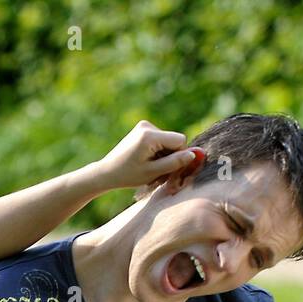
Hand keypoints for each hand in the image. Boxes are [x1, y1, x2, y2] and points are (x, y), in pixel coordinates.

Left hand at [88, 120, 204, 191]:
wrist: (106, 172)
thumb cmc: (128, 175)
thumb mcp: (153, 172)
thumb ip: (175, 163)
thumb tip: (196, 154)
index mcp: (149, 135)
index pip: (180, 140)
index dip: (179, 156)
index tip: (171, 170)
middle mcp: (147, 126)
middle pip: (174, 141)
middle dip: (171, 157)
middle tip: (159, 174)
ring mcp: (143, 126)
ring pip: (167, 142)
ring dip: (164, 156)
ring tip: (150, 169)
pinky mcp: (142, 129)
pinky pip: (159, 140)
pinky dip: (157, 152)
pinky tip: (146, 162)